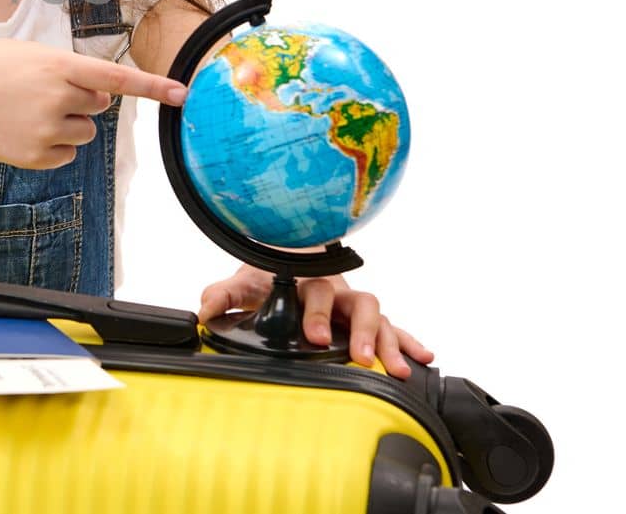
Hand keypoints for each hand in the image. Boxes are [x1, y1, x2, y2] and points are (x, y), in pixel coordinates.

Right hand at [0, 39, 186, 170]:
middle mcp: (57, 97)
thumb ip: (70, 71)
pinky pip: (67, 155)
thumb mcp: (30, 55)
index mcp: (58, 65)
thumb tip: (103, 98)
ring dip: (67, 124)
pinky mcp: (35, 155)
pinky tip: (22, 131)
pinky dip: (51, 146)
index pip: (118, 78)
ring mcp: (45, 129)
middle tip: (40, 92)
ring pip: (85, 133)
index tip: (183, 94)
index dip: (153, 86)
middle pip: (99, 106)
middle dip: (81, 100)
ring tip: (27, 112)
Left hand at [197, 264, 434, 378]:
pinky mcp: (364, 320)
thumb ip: (220, 295)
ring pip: (378, 316)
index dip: (315, 313)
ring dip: (388, 341)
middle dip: (358, 331)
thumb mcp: (240, 283)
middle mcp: (335, 290)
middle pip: (356, 303)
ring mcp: (352, 304)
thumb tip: (202, 313)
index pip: (313, 292)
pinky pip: (392, 327)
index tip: (313, 337)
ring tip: (397, 369)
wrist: (289, 257)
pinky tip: (422, 357)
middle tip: (359, 357)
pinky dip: (407, 341)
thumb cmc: (267, 275)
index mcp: (305, 280)